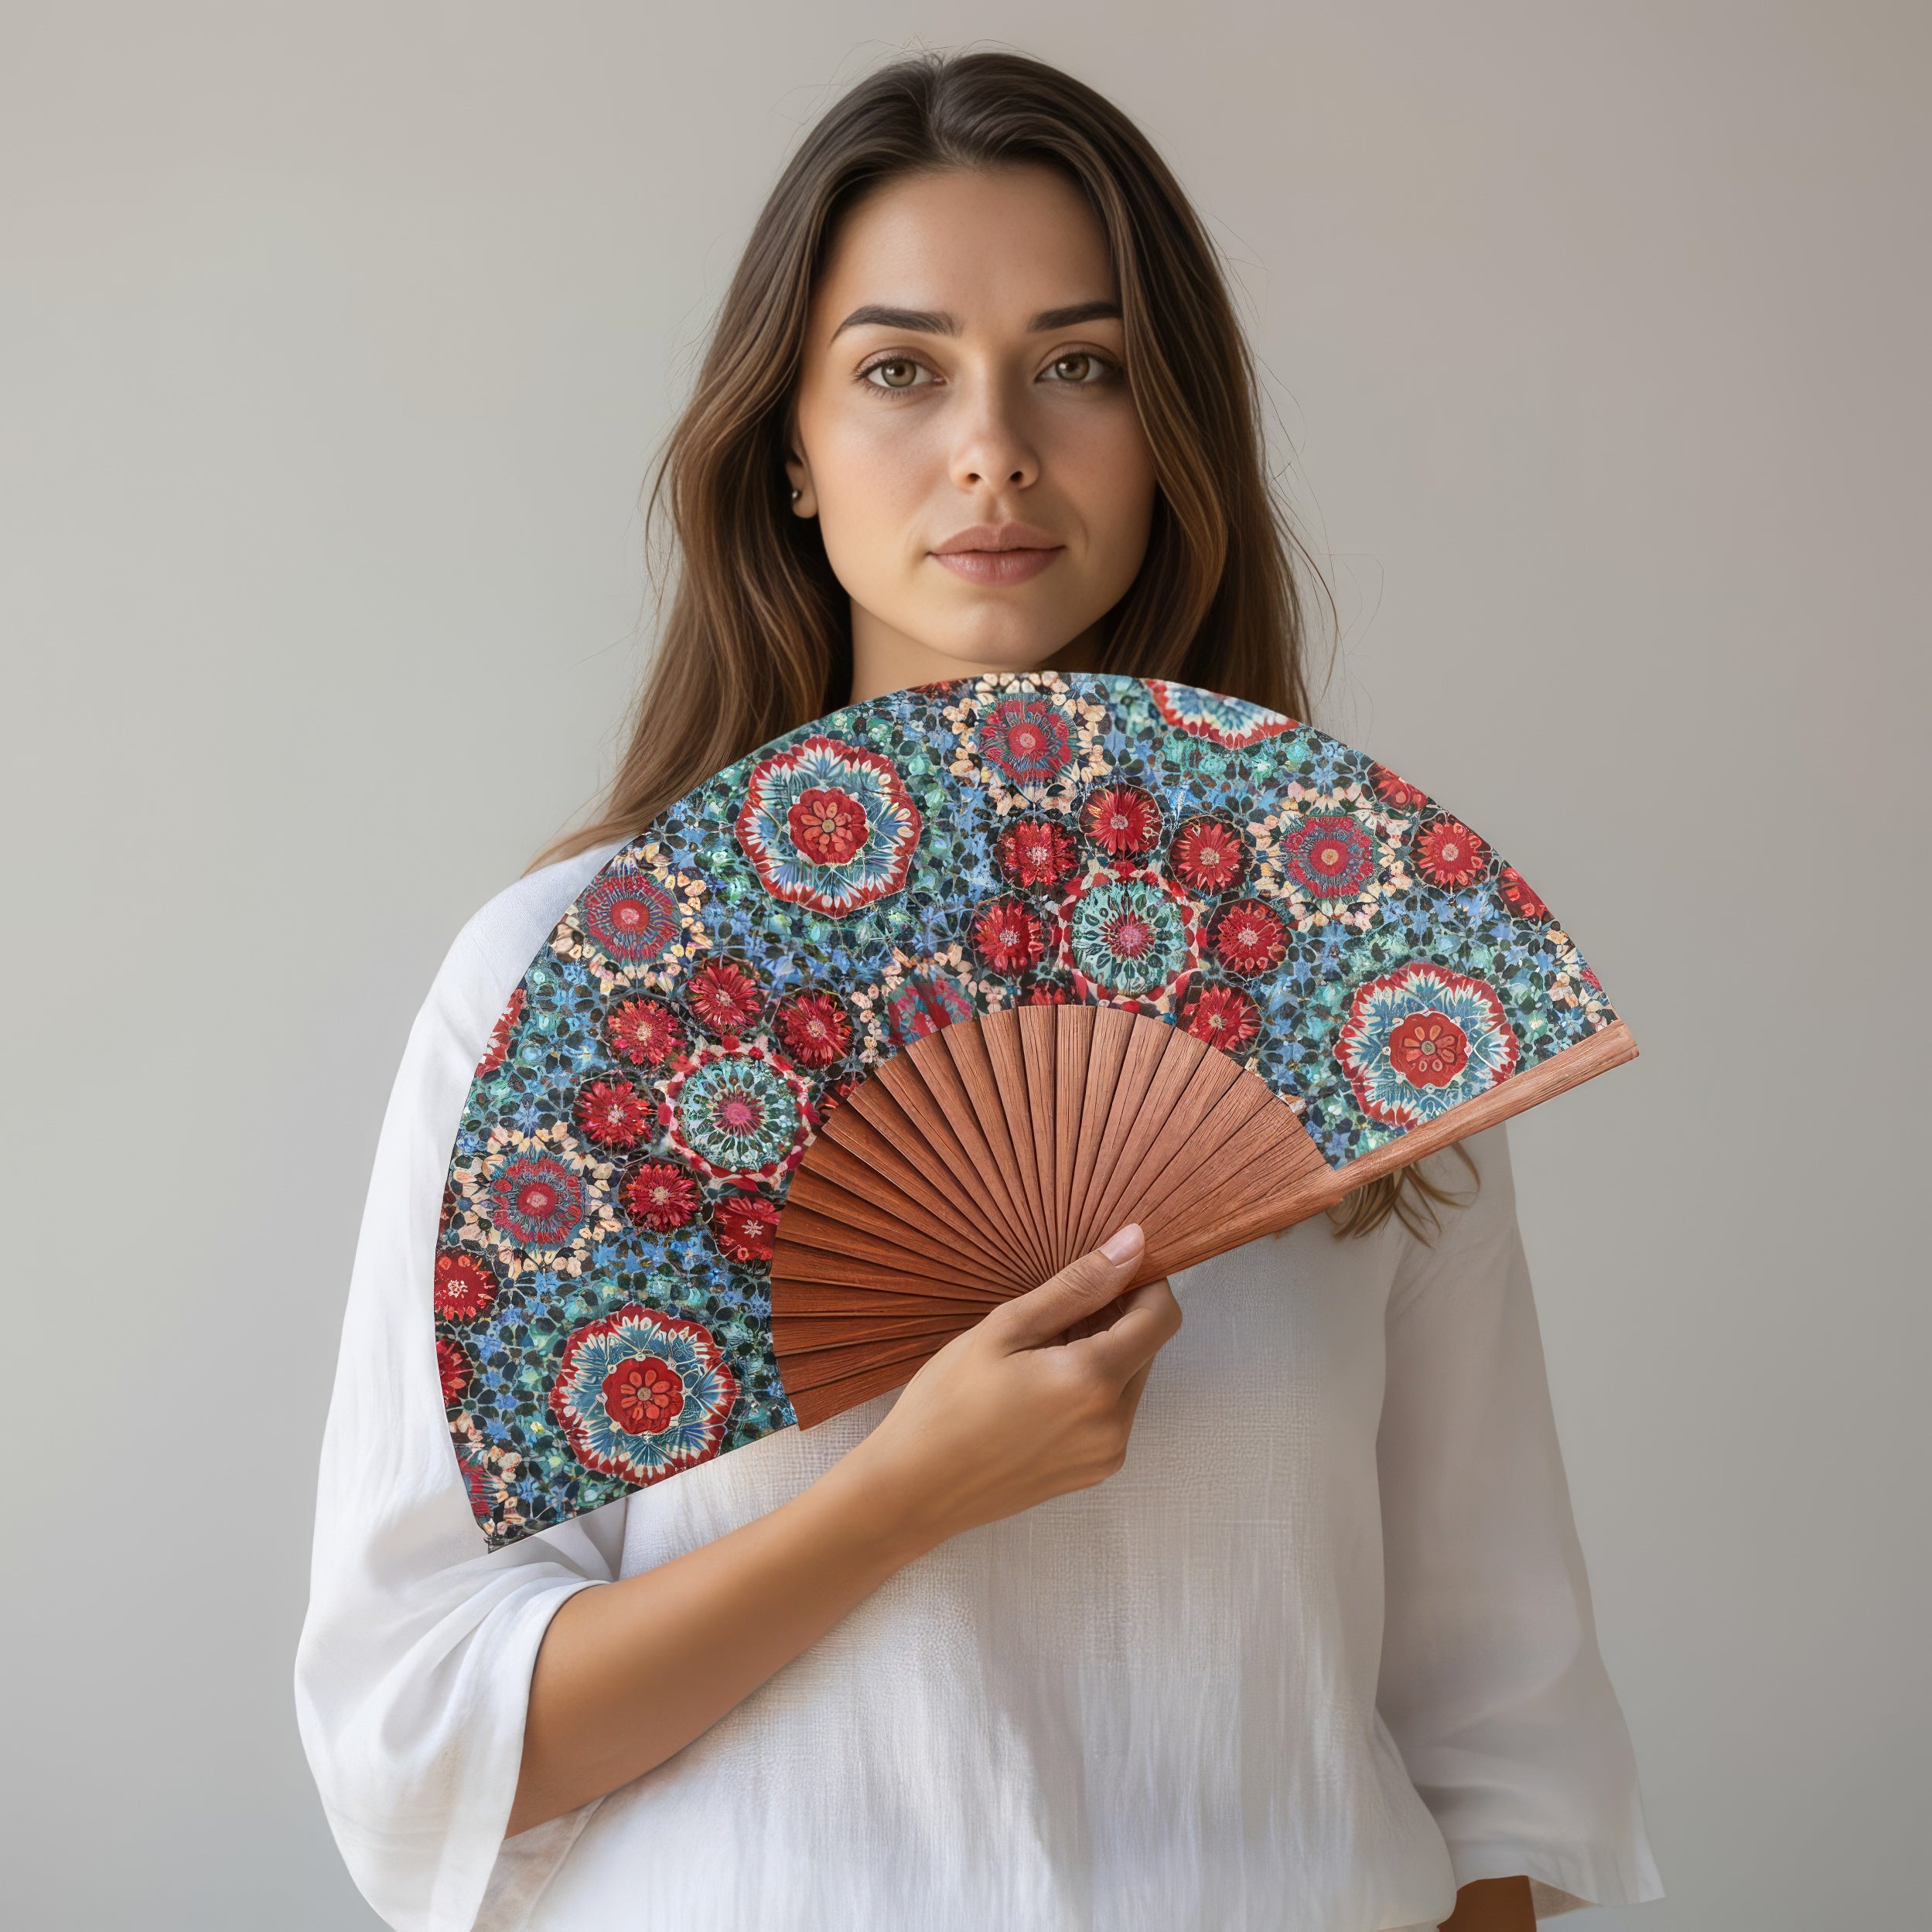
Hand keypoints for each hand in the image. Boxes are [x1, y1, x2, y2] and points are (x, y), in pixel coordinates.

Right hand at [839, 1223, 1182, 1552]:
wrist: (913, 1490)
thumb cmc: (946, 1402)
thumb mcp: (1004, 1328)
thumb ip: (1077, 1286)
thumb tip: (1134, 1244)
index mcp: (1092, 1381)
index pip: (1161, 1318)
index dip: (1145, 1284)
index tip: (1107, 1269)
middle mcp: (1114, 1424)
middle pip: (1146, 1348)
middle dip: (1116, 1318)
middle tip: (1055, 1310)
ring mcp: (1106, 1454)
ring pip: (1129, 1381)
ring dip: (1103, 1353)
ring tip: (1038, 1351)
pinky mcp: (1093, 1472)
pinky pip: (1112, 1414)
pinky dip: (1091, 1389)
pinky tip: (1039, 1387)